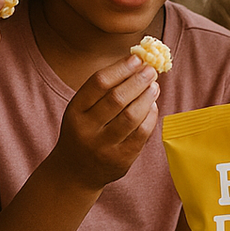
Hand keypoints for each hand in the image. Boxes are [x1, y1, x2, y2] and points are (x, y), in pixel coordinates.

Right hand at [46, 54, 159, 190]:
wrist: (75, 172)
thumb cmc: (83, 130)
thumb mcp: (82, 109)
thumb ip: (104, 89)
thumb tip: (138, 63)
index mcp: (75, 111)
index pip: (99, 83)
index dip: (121, 68)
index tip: (137, 59)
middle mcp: (86, 129)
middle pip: (117, 99)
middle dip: (138, 81)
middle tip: (151, 71)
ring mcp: (103, 147)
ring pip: (131, 116)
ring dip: (147, 97)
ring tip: (154, 86)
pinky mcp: (120, 160)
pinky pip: (141, 134)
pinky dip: (150, 116)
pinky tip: (152, 106)